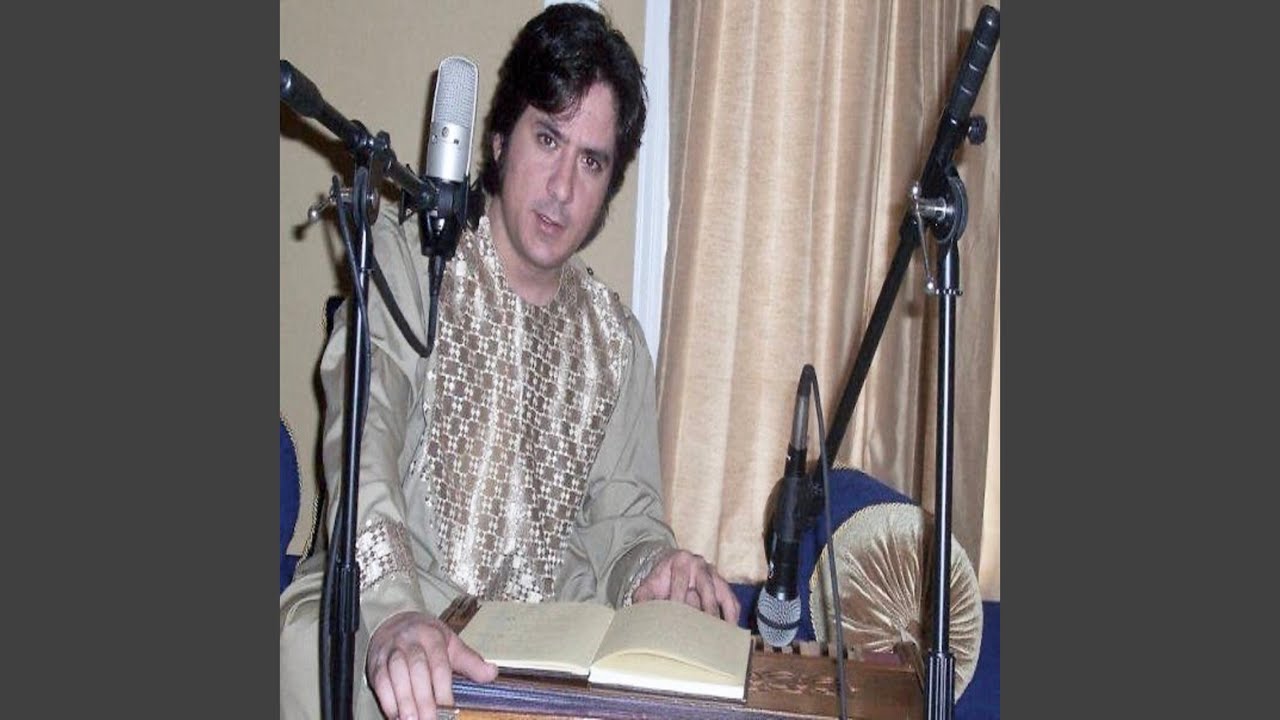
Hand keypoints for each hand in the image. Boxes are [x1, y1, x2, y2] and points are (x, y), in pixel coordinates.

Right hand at [365, 610, 497, 719]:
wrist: (393, 619)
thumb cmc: (427, 636)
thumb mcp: (451, 643)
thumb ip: (470, 661)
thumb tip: (492, 673)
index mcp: (432, 636)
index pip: (439, 664)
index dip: (442, 687)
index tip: (448, 708)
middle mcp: (410, 642)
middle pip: (416, 670)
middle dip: (422, 698)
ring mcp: (391, 651)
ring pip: (395, 675)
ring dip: (403, 700)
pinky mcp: (376, 662)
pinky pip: (380, 681)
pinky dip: (386, 700)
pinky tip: (394, 716)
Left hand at [631, 549, 740, 623]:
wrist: (672, 565)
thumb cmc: (660, 580)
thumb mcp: (648, 586)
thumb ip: (642, 599)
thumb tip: (639, 617)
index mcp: (680, 561)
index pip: (680, 582)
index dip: (678, 601)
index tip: (676, 619)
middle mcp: (700, 565)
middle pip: (706, 588)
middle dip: (706, 609)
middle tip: (704, 630)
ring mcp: (714, 574)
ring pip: (722, 594)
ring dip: (723, 614)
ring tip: (722, 634)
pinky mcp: (723, 584)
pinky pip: (731, 600)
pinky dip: (732, 615)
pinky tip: (730, 631)